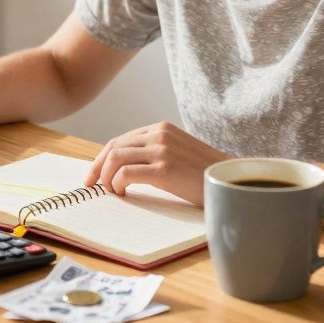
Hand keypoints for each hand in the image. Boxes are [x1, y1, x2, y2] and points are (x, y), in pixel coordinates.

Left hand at [84, 122, 229, 205]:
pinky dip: (118, 184)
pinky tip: (123, 193)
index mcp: (162, 129)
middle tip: (91, 185)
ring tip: (111, 191)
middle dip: (97, 167)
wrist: (232, 182)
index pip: (121, 140)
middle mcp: (159, 134)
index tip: (93, 174)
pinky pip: (126, 173)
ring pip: (116, 158)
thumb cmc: (205, 174)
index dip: (102, 157)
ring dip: (106, 176)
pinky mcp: (164, 168)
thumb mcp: (178, 154)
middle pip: (114, 147)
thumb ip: (155, 153)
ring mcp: (162, 150)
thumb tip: (124, 169)